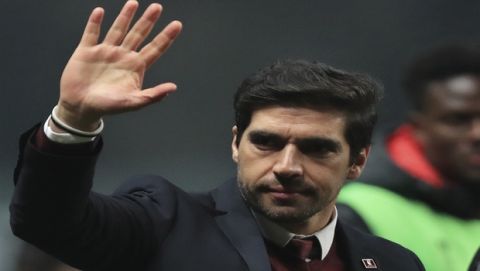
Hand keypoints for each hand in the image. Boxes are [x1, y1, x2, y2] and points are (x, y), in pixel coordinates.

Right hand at [56, 1, 181, 130]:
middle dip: (148, 21)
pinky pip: (91, 33)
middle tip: (157, 7)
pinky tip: (100, 12)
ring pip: (118, 30)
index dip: (166, 37)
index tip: (177, 25)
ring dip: (125, 16)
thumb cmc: (108, 107)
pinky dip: (95, 22)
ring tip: (133, 3)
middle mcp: (122, 56)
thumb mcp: (133, 102)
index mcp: (135, 67)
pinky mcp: (86, 51)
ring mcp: (105, 52)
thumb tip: (173, 88)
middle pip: (138, 34)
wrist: (81, 108)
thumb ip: (153, 95)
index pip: (154, 48)